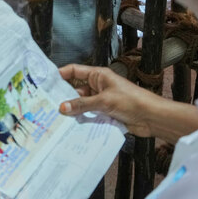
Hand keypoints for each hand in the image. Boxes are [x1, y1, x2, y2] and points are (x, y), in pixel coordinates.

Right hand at [59, 64, 197, 141]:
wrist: (151, 117)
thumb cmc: (130, 101)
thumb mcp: (104, 101)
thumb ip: (82, 105)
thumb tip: (61, 107)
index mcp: (98, 75)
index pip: (75, 71)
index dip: (61, 75)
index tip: (46, 82)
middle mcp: (98, 86)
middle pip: (76, 90)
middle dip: (64, 97)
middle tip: (46, 105)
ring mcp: (102, 101)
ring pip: (82, 104)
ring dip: (73, 111)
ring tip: (55, 119)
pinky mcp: (106, 114)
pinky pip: (89, 115)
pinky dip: (82, 120)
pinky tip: (71, 127)